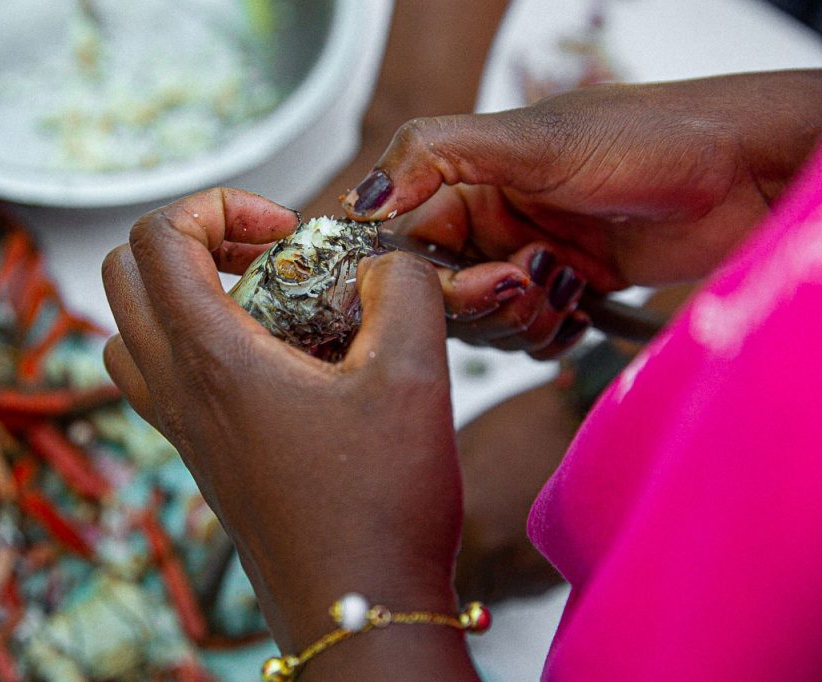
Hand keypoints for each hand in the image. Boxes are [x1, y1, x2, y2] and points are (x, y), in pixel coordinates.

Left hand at [102, 189, 477, 677]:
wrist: (357, 614)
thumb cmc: (381, 505)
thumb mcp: (414, 377)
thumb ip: (402, 289)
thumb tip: (384, 260)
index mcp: (211, 359)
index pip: (158, 239)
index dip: (219, 205)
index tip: (285, 228)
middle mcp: (178, 392)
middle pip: (126, 276)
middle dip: (192, 240)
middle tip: (267, 254)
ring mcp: (182, 430)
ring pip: (131, 331)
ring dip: (183, 294)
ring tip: (261, 302)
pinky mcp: (202, 459)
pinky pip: (159, 379)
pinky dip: (193, 345)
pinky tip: (270, 362)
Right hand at [342, 70, 821, 353]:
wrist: (749, 174)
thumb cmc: (652, 138)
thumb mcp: (535, 138)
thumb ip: (437, 155)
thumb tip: (360, 200)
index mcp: (470, 180)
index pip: (407, 245)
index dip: (423, 279)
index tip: (468, 285)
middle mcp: (495, 223)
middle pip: (443, 297)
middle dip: (485, 302)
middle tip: (533, 278)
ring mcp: (532, 261)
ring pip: (488, 325)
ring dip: (524, 320)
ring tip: (569, 284)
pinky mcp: (570, 293)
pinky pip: (533, 340)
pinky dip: (553, 336)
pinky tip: (583, 309)